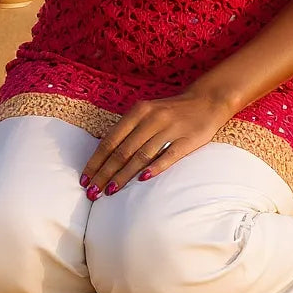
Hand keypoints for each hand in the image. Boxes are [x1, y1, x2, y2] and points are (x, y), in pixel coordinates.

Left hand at [79, 91, 232, 199]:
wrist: (206, 101)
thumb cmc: (170, 111)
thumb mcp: (147, 112)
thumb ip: (129, 130)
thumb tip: (104, 156)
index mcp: (139, 111)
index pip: (111, 140)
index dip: (97, 160)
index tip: (85, 178)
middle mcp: (151, 119)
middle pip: (123, 151)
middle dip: (105, 173)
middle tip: (92, 192)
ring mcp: (169, 129)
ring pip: (141, 156)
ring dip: (124, 175)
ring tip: (110, 191)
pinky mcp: (186, 140)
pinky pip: (168, 155)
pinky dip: (155, 167)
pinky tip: (143, 179)